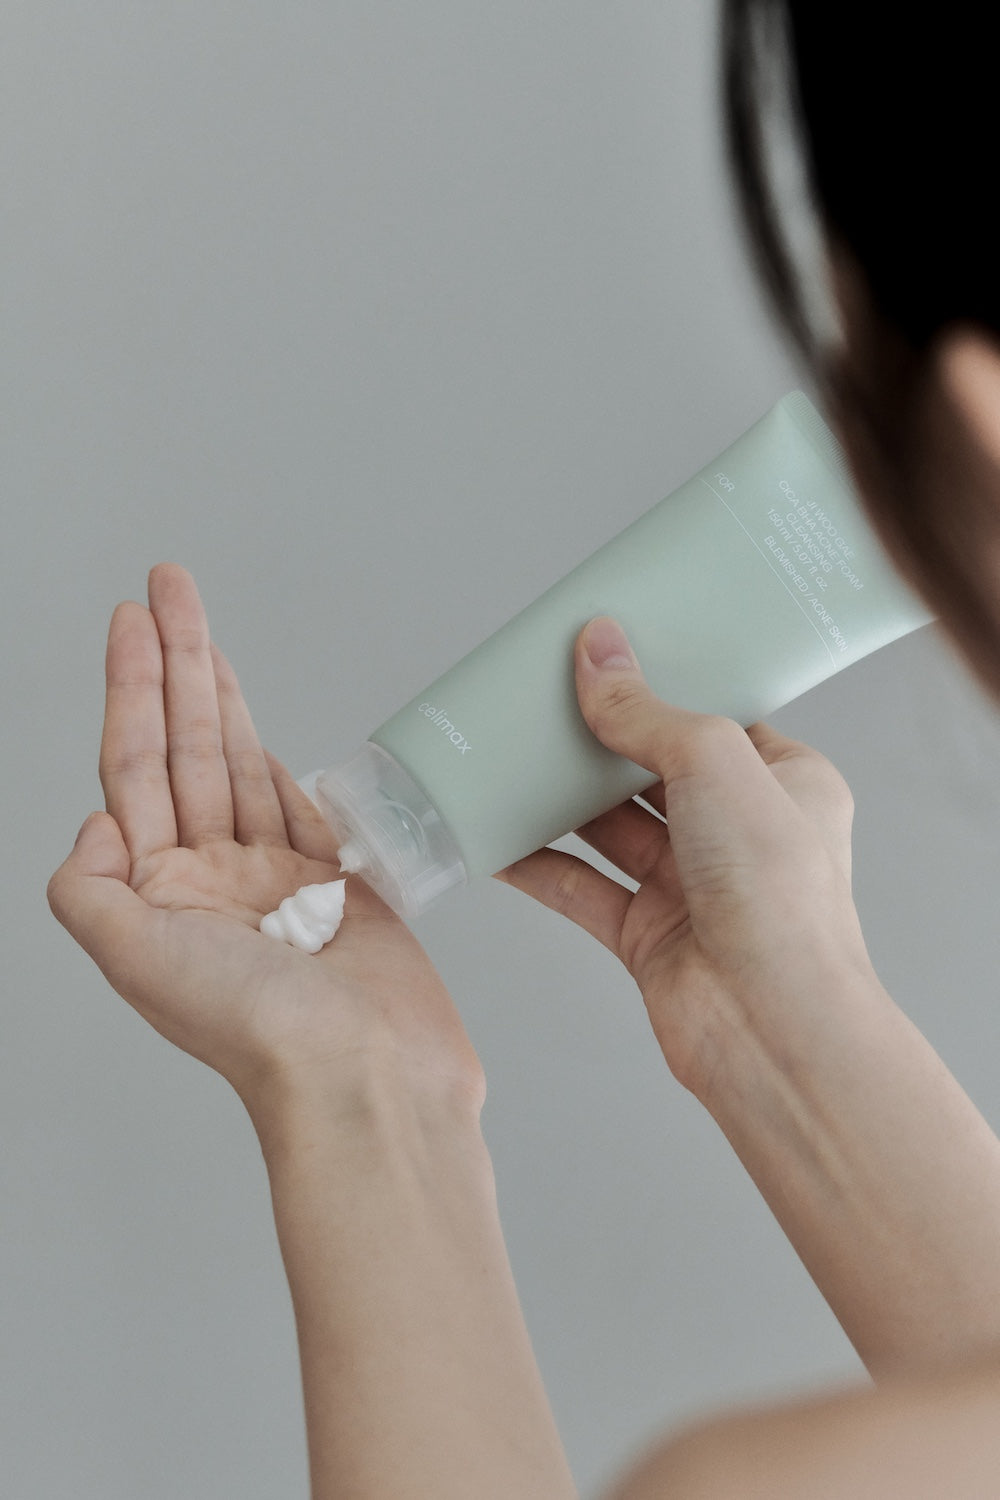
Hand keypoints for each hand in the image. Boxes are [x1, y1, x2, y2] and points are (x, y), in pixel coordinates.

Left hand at [48, 565, 483, 1114]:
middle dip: (177, 663)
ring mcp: (273, 882)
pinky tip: (256, 725)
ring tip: (204, 628)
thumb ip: (90, 888)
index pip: (133, 768)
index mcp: (157, 896)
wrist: (369, 1078)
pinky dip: (276, 758)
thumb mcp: (137, 960)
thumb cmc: (262, 1032)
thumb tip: (95, 823)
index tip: (131, 622)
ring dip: (222, 694)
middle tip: (170, 588)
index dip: (132, 688)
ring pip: (239, 764)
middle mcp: (208, 883)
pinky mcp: (335, 887)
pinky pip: (297, 805)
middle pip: (185, 748)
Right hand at [498, 617, 873, 1099]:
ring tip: (504, 754)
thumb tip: (598, 651)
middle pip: (654, 770)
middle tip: (540, 698)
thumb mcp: (712, 763)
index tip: (607, 654)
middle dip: (599, 740)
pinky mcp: (647, 934)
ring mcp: (692, 886)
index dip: (664, 685)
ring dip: (560, 798)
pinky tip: (495, 837)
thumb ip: (645, 711)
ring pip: (610, 828)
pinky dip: (537, 864)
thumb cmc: (777, 893)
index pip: (720, 719)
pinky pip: (580, 887)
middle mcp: (741, 833)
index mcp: (787, 783)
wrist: (769, 1023)